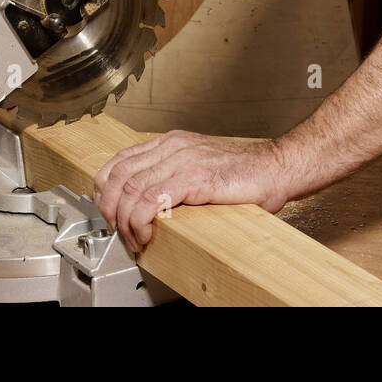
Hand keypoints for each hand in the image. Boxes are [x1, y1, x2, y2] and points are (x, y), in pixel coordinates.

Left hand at [94, 130, 291, 251]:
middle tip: (115, 230)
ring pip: (133, 188)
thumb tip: (146, 204)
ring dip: (125, 220)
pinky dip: (142, 221)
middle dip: (109, 208)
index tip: (107, 211)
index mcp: (171, 142)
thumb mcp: (198, 167)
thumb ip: (173, 175)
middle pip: (120, 174)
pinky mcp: (195, 177)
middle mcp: (173, 147)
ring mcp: (184, 160)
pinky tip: (148, 234)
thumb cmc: (243, 173)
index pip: (120, 159)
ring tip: (133, 239)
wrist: (275, 169)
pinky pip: (154, 199)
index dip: (105, 188)